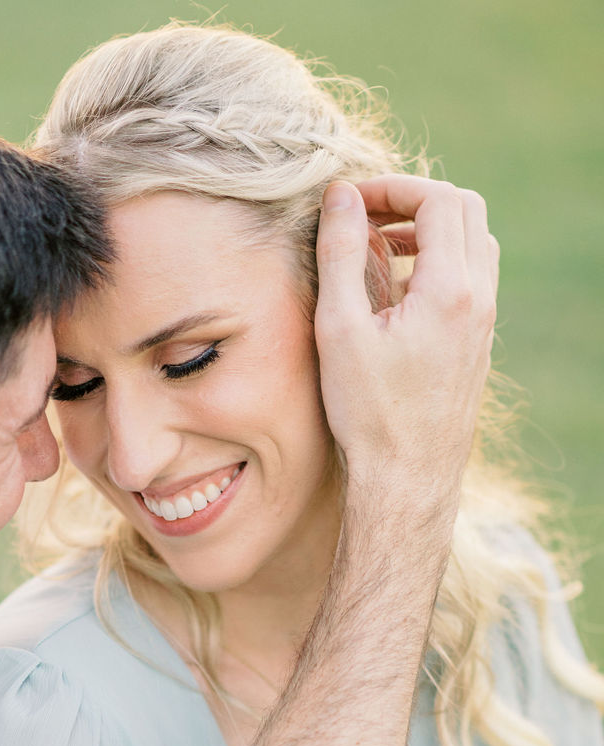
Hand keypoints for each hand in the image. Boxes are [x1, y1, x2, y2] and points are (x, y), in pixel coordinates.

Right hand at [314, 175, 497, 540]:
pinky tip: (397, 295)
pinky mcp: (478, 345)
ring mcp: (484, 324)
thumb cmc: (369, 413)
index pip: (439, 199)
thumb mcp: (340, 329)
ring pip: (474, 244)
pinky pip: (472, 280)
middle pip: (466, 210)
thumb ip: (339, 254)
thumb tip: (341, 195)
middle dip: (415, 201)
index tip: (351, 202)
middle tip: (368, 217)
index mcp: (450, 289)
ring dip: (430, 232)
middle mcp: (479, 300)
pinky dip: (439, 264)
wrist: (407, 479)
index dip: (393, 188)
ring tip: (380, 252)